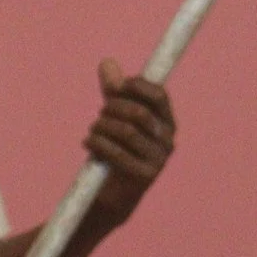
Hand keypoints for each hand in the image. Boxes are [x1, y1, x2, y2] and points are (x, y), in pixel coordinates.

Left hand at [84, 58, 176, 229]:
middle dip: (113, 108)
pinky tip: (89, 142)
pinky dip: (98, 144)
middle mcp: (167, 140)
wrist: (113, 193)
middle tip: (100, 114)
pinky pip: (118, 153)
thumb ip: (113, 92)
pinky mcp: (144, 177)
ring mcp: (158, 160)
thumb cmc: (116, 149)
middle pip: (139, 112)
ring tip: (92, 130)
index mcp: (166, 122)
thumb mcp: (115, 118)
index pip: (158, 95)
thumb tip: (107, 63)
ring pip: (126, 131)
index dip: (138, 86)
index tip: (118, 86)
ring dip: (103, 126)